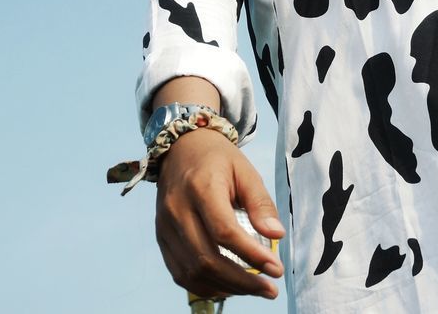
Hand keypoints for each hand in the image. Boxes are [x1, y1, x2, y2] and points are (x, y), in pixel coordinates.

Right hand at [154, 127, 285, 300]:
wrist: (180, 147)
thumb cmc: (218, 159)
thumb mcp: (245, 171)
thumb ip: (260, 203)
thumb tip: (276, 236)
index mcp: (200, 188)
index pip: (224, 231)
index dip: (251, 255)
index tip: (276, 269)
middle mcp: (177, 209)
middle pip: (206, 258)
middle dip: (242, 282)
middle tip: (270, 289)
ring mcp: (165, 226)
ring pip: (192, 272)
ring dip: (226, 287)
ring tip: (253, 289)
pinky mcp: (161, 237)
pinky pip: (180, 273)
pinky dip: (205, 286)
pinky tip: (228, 287)